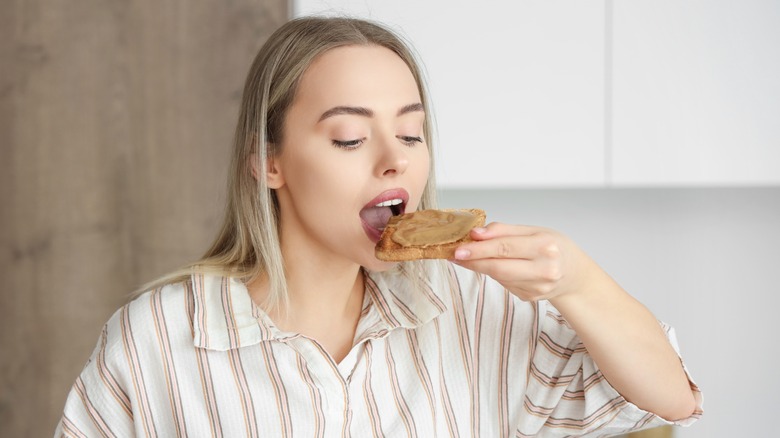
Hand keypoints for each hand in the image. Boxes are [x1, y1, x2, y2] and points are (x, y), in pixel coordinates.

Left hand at [451, 222, 596, 301]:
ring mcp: (537, 287)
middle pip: (498, 267)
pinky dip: (494, 273)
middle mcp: (544, 269)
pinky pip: (504, 284)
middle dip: (473, 261)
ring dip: (479, 267)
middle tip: (455, 254)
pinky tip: (494, 266)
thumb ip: (504, 231)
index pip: (504, 248)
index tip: (459, 248)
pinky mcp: (529, 298)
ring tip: (467, 257)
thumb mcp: (534, 230)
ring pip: (498, 277)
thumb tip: (476, 233)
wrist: (575, 274)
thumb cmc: (554, 247)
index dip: (479, 249)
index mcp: (545, 246)